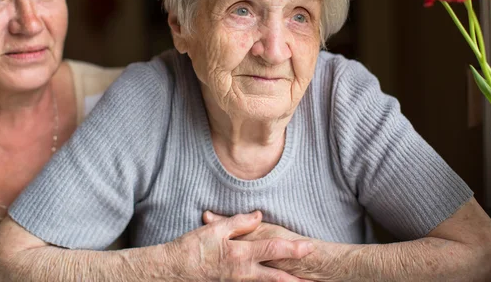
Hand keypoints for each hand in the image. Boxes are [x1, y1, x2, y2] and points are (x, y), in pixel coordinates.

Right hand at [164, 210, 314, 280]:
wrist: (174, 270)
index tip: (310, 247)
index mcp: (240, 254)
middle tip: (316, 279)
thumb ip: (239, 222)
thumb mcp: (215, 229)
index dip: (293, 248)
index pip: (274, 249)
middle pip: (277, 276)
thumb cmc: (193, 248)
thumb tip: (258, 215)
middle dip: (297, 278)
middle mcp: (243, 272)